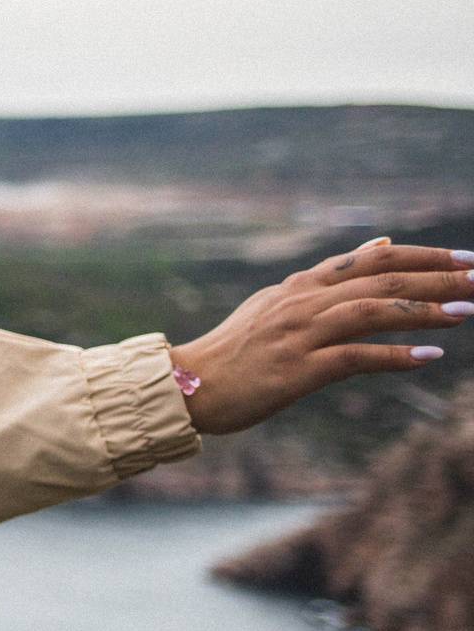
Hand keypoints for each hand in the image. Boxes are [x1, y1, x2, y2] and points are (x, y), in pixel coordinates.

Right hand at [171, 239, 473, 433]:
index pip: (372, 259)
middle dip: (438, 277)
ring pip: (372, 311)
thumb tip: (382, 244)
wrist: (185, 386)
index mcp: (300, 286)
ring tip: (468, 311)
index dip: (422, 255)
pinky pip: (354, 358)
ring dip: (424, 310)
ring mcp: (298, 335)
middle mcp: (302, 303)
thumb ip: (332, 277)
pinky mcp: (296, 370)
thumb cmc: (235, 352)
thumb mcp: (280, 303)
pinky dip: (394, 356)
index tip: (466, 257)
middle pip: (381, 280)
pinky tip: (428, 356)